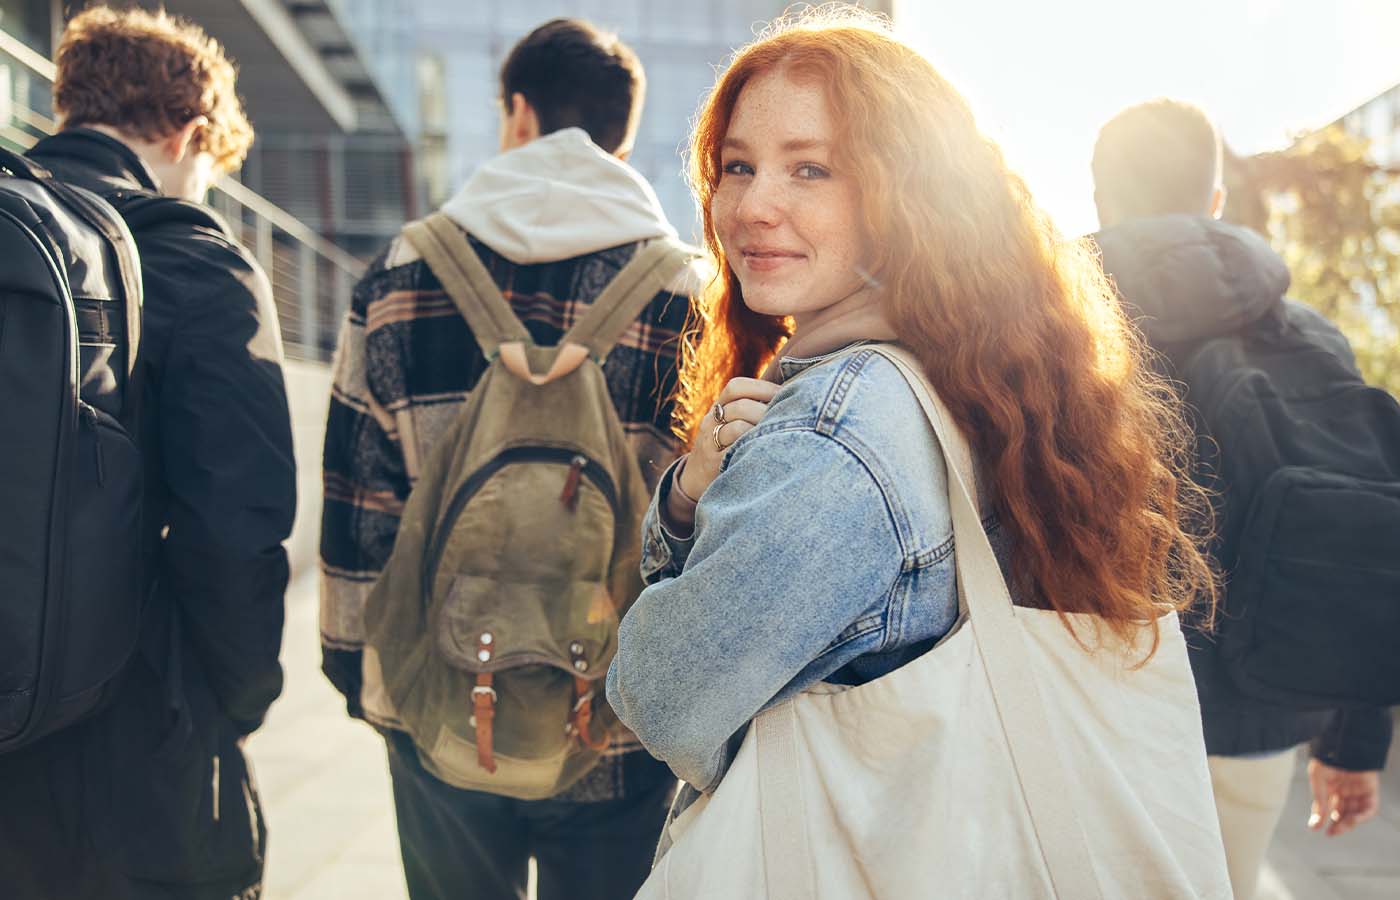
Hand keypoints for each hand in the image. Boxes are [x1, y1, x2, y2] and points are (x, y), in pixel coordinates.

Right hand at [679, 378, 778, 499]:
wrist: (695, 478)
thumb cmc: (723, 447)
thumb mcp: (728, 424)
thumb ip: (750, 409)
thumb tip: (788, 395)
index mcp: (717, 408)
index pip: (735, 387)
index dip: (762, 387)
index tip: (785, 394)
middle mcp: (711, 422)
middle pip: (740, 406)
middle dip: (767, 411)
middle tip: (789, 418)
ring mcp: (710, 443)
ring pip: (738, 428)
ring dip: (762, 430)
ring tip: (779, 435)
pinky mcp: (713, 464)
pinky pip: (735, 452)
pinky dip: (753, 448)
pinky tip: (767, 451)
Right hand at [1308, 759, 1380, 836]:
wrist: (1346, 742)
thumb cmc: (1328, 757)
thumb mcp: (1318, 779)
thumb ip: (1319, 801)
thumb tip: (1315, 824)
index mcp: (1329, 786)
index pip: (1326, 807)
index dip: (1321, 818)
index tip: (1315, 828)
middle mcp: (1343, 790)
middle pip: (1341, 813)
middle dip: (1337, 824)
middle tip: (1331, 833)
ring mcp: (1357, 791)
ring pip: (1354, 813)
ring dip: (1348, 823)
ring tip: (1340, 827)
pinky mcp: (1370, 790)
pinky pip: (1369, 808)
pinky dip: (1362, 816)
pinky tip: (1353, 820)